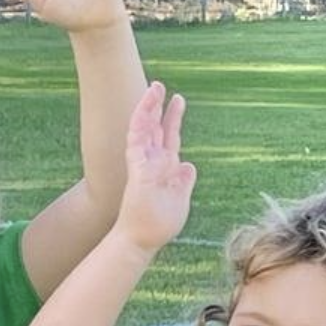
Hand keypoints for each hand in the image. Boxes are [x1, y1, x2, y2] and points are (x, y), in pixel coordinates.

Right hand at [115, 81, 195, 251]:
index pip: (169, 137)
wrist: (142, 240)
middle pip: (155, 128)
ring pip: (144, 130)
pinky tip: (146, 109)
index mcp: (164, 168)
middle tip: (160, 85)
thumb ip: (184, 180)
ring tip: (154, 88)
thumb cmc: (159, 224)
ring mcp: (143, 165)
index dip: (173, 118)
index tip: (177, 100)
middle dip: (158, 107)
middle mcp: (152, 163)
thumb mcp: (181, 198)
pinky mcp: (137, 171)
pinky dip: (142, 125)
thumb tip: (188, 165)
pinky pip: (137, 143)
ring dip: (148, 108)